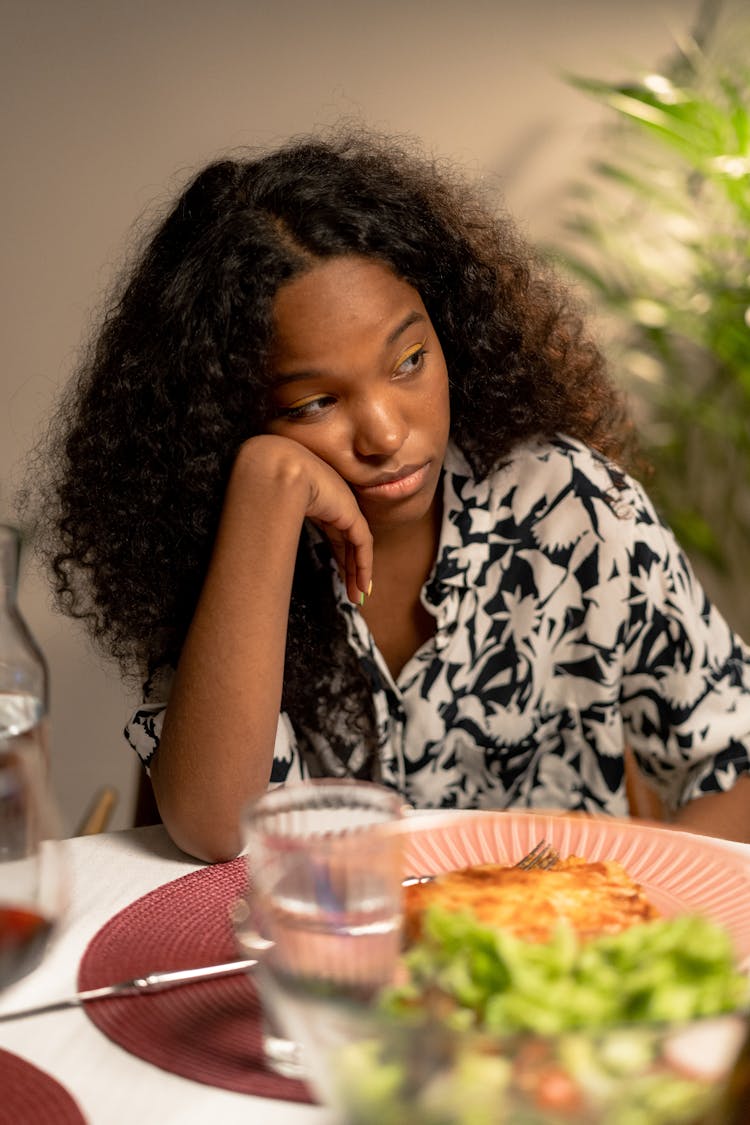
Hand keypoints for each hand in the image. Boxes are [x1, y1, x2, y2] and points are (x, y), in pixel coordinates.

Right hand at [236, 435, 372, 602]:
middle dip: (350, 568)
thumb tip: (259, 554)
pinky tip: (363, 584)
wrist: (278, 468)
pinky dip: (363, 566)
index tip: (340, 577)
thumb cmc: (264, 485)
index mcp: (316, 498)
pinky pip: (362, 544)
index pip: (333, 531)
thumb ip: (274, 528)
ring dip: (357, 573)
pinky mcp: (350, 513)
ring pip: (356, 546)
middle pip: (346, 541)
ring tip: (358, 597)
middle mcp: (333, 500)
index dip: (338, 555)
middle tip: (353, 593)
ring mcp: (344, 505)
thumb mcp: (270, 510)